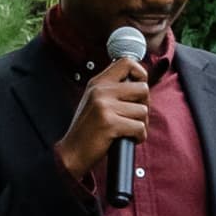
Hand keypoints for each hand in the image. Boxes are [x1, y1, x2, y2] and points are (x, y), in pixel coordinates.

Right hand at [56, 60, 153, 183]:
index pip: (127, 62)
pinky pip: (139, 127)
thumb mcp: (96, 101)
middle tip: (134, 117)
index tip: (138, 90)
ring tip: (127, 130)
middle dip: (144, 105)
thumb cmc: (88, 130)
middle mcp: (100, 90)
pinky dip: (138, 137)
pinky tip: (128, 139)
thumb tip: (141, 82)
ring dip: (141, 124)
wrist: (71, 153)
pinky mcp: (110, 123)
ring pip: (143, 110)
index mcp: (98, 82)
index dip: (140, 74)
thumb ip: (113, 89)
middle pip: (142, 89)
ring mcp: (104, 106)